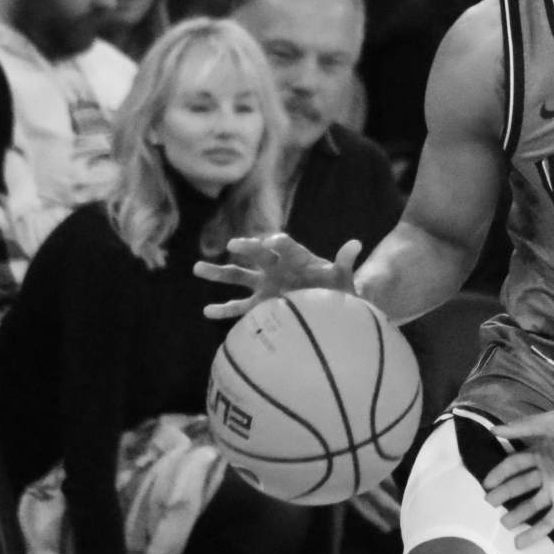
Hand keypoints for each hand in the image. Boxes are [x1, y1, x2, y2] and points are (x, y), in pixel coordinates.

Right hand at [194, 233, 360, 320]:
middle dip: (245, 248)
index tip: (271, 242)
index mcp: (296, 257)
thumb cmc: (337, 290)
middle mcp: (276, 267)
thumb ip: (345, 262)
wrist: (331, 308)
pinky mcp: (260, 305)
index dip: (278, 243)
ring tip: (197, 267)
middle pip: (256, 255)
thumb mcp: (342, 277)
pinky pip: (239, 307)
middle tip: (233, 244)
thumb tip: (356, 245)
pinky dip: (223, 309)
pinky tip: (207, 311)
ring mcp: (265, 285)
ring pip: (237, 276)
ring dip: (218, 272)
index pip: (285, 245)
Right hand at [480, 412, 553, 548]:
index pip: (514, 464)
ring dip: (517, 514)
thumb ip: (525, 427)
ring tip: (502, 523)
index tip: (486, 483)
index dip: (500, 472)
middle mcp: (546, 473)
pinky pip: (548, 522)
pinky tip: (519, 543)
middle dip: (504, 494)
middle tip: (488, 503)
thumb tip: (495, 430)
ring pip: (531, 505)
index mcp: (541, 452)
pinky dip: (534, 533)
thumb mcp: (553, 424)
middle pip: (520, 485)